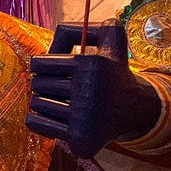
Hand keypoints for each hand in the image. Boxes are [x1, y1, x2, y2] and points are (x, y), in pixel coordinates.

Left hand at [25, 22, 160, 157]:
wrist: (133, 109)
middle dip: (43, 84)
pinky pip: (37, 124)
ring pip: (37, 104)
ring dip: (42, 102)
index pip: (39, 63)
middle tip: (59, 87)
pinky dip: (39, 120)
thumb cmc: (110, 71)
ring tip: (61, 102)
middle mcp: (89, 92)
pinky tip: (56, 118)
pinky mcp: (80, 140)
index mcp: (92, 64)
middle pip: (37, 84)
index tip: (54, 69)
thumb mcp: (108, 39)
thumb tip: (46, 47)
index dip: (43, 66)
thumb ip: (71, 30)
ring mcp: (84, 119)